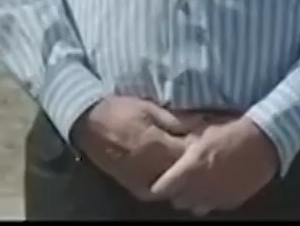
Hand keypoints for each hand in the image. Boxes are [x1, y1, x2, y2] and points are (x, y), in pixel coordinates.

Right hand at [69, 97, 202, 200]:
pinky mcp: (132, 185)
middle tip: (208, 161)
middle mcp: (153, 166)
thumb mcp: (147, 107)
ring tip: (192, 173)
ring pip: (172, 186)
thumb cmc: (118, 110)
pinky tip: (172, 183)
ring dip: (184, 181)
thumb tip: (198, 126)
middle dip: (197, 168)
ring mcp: (143, 178)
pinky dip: (166, 189)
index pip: (192, 153)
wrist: (86, 122)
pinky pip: (155, 192)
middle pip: (185, 173)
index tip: (212, 145)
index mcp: (159, 144)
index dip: (204, 149)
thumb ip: (173, 120)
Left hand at [148, 116, 279, 214]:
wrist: (262, 142)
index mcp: (191, 167)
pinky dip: (210, 201)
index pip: (164, 188)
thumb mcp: (200, 135)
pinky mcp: (233, 201)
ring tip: (194, 188)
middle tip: (175, 184)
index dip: (158, 186)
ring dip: (191, 199)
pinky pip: (214, 207)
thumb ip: (182, 147)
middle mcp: (203, 186)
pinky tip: (212, 189)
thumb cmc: (228, 133)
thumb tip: (165, 149)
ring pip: (195, 208)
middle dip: (174, 194)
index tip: (155, 183)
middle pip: (178, 201)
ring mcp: (219, 196)